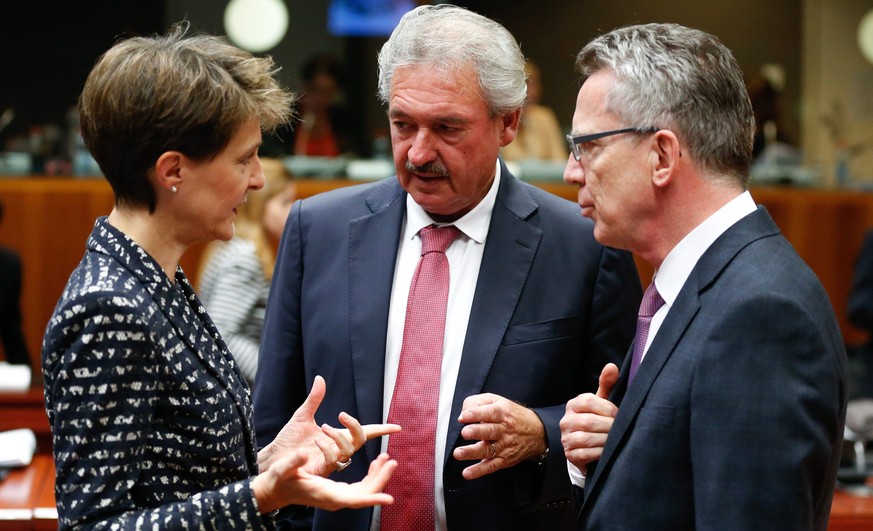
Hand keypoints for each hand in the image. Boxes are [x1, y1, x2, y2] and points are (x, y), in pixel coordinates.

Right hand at [252, 451, 397, 512]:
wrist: (275, 491)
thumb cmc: (279, 480)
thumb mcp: (283, 469)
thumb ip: (293, 462)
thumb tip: (302, 454)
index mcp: (325, 494)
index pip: (354, 499)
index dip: (372, 499)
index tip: (389, 499)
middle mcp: (334, 499)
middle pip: (364, 494)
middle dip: (381, 479)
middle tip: (392, 462)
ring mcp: (337, 497)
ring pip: (364, 491)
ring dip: (378, 476)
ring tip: (387, 459)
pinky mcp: (337, 493)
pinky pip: (359, 488)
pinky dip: (370, 476)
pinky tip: (375, 464)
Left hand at [258, 375, 399, 475]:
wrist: (273, 456)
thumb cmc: (289, 439)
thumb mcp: (302, 416)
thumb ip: (314, 399)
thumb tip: (321, 378)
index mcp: (337, 436)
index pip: (365, 432)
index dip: (381, 430)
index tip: (397, 427)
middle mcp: (338, 448)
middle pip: (360, 439)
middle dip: (355, 426)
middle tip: (341, 414)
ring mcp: (331, 460)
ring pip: (349, 450)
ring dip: (339, 436)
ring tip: (323, 428)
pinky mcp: (320, 470)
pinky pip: (334, 461)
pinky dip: (328, 448)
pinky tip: (317, 440)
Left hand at [451, 393, 545, 479]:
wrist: (536, 432)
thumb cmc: (511, 415)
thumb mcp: (497, 401)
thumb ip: (478, 403)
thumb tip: (462, 415)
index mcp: (502, 413)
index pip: (489, 412)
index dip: (476, 414)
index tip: (464, 416)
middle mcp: (503, 430)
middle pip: (489, 431)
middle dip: (476, 432)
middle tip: (465, 432)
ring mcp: (504, 446)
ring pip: (488, 450)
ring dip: (472, 452)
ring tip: (459, 453)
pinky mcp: (503, 460)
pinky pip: (491, 466)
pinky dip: (479, 471)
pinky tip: (467, 473)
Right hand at [560, 363, 619, 471]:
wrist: (584, 445)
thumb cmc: (596, 419)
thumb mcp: (601, 402)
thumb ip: (606, 384)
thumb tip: (612, 366)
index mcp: (573, 404)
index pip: (588, 401)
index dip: (607, 408)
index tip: (617, 414)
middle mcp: (566, 420)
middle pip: (589, 421)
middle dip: (609, 426)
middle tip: (620, 429)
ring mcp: (566, 438)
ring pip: (587, 439)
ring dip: (606, 440)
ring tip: (615, 440)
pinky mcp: (570, 454)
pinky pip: (585, 454)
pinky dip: (599, 453)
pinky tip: (607, 451)